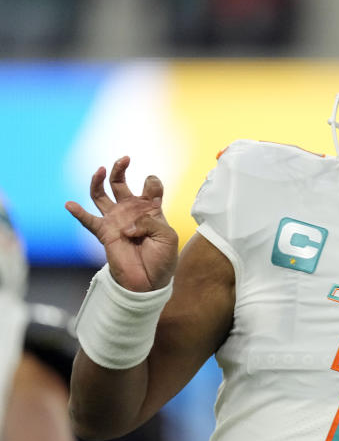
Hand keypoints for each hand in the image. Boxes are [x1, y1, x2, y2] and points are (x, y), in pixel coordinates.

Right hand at [65, 157, 178, 291]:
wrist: (149, 282)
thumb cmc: (162, 259)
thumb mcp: (167, 237)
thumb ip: (151, 222)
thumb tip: (128, 224)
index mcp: (151, 210)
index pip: (151, 187)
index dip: (152, 183)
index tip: (152, 186)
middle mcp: (131, 211)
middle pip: (121, 184)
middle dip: (121, 169)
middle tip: (124, 159)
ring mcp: (116, 220)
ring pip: (101, 195)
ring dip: (99, 181)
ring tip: (100, 170)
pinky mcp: (104, 233)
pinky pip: (88, 220)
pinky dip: (77, 212)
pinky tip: (70, 205)